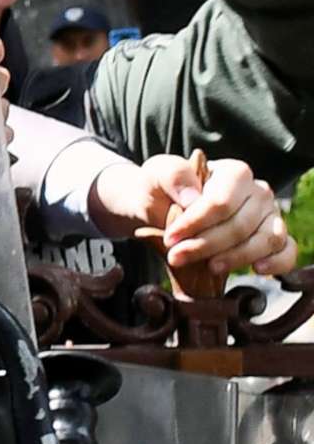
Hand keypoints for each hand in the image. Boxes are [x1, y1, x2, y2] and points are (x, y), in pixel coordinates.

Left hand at [91, 151, 296, 297]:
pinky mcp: (275, 238)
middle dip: (207, 245)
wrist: (162, 208)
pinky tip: (256, 270)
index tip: (171, 238)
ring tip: (209, 267)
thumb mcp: (156, 174)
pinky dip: (277, 262)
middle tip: (178, 257)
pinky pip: (287, 251)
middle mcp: (259, 192)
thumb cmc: (162, 189)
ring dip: (236, 258)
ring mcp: (270, 215)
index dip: (196, 223)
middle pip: (241, 225)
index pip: (222, 202)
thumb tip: (192, 198)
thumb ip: (173, 176)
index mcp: (235, 173)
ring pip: (266, 240)